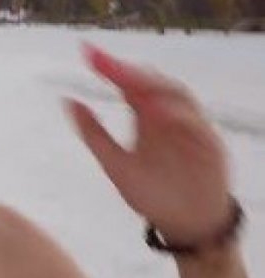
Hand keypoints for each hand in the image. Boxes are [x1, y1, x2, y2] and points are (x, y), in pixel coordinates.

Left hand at [65, 43, 231, 244]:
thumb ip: (93, 133)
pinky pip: (197, 124)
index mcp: (146, 116)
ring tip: (126, 79)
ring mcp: (190, 128)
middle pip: (152, 82)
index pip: (128, 84)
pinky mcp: (209, 146)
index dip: (110, 66)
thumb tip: (67, 100)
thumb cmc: (151, 193)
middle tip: (103, 62)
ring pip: (177, 94)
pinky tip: (158, 111)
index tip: (87, 52)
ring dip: (153, 85)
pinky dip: (179, 115)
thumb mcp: (114, 164)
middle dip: (128, 70)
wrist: (182, 225)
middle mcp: (168, 116)